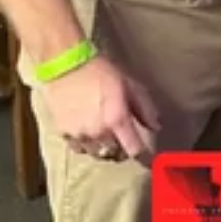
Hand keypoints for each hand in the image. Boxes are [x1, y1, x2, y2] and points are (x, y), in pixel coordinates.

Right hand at [40, 52, 159, 160]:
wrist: (65, 64)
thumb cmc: (100, 71)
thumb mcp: (129, 85)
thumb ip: (144, 108)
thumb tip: (156, 126)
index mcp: (117, 120)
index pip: (135, 150)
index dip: (144, 156)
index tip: (147, 157)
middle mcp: (99, 132)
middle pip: (116, 155)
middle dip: (123, 150)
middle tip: (125, 140)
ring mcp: (80, 135)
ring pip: (98, 154)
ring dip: (105, 149)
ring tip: (106, 138)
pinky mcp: (64, 133)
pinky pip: (79, 148)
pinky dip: (87, 146)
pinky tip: (89, 135)